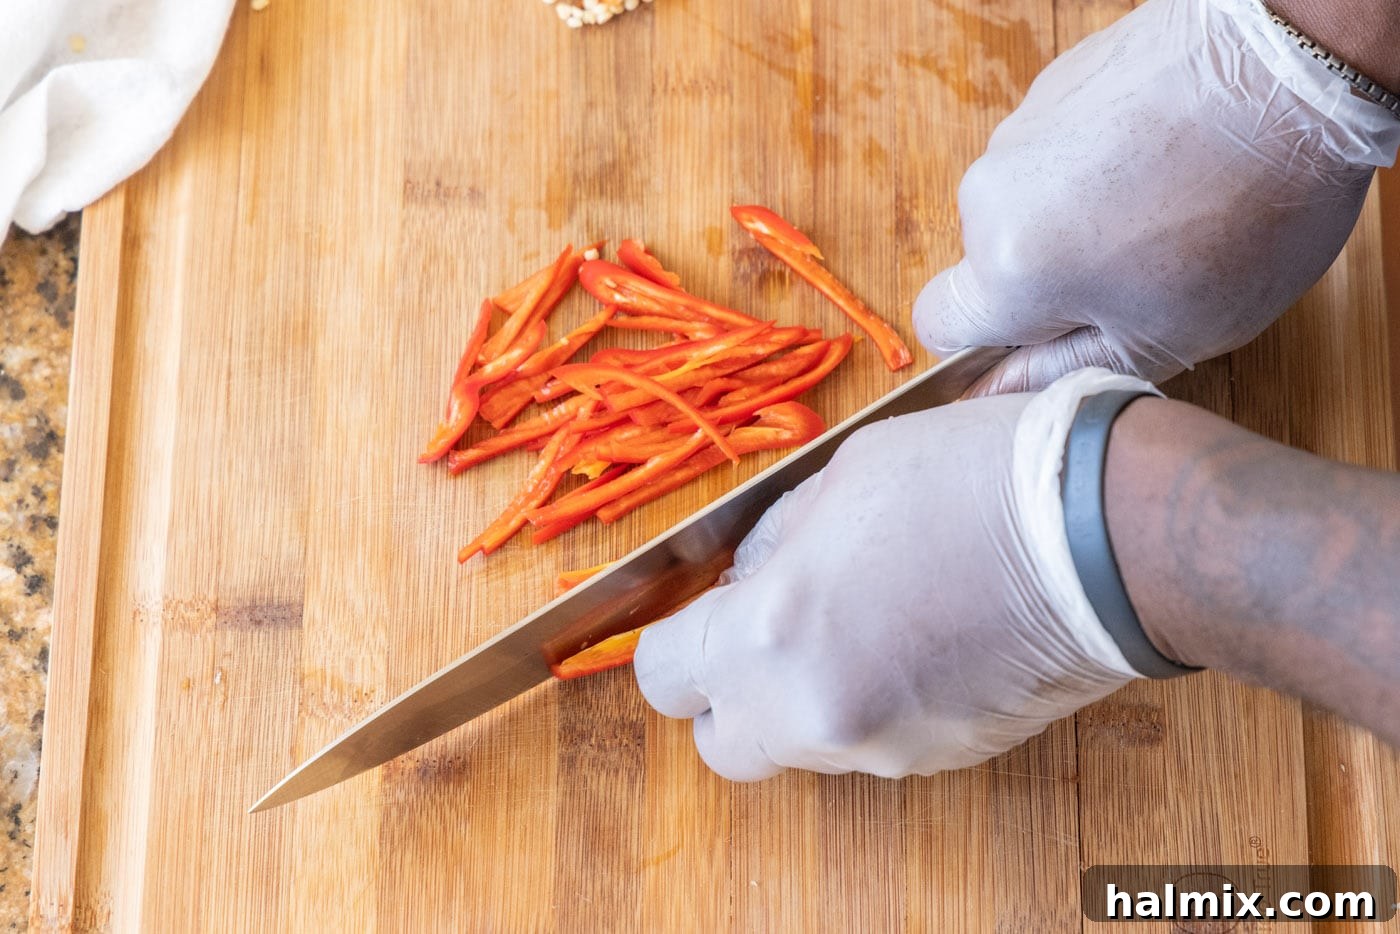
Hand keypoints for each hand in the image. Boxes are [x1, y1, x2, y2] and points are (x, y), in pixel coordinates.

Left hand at [633, 370, 1153, 780]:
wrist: (1109, 537)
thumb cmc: (971, 483)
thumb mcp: (838, 479)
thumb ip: (771, 544)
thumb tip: (745, 578)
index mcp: (774, 639)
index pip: (665, 675)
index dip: (672, 639)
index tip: (695, 611)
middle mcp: (818, 716)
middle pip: (724, 742)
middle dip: (728, 690)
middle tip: (765, 626)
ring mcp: (885, 748)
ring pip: (800, 745)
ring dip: (802, 694)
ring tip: (857, 614)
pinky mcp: (943, 757)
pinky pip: (871, 742)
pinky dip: (869, 701)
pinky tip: (912, 634)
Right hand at [912, 0, 1399, 394]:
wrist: (1293, 67)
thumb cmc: (1244, 212)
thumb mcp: (1165, 336)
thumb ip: (1063, 373)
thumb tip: (996, 391)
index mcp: (1004, 269)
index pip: (939, 327)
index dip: (990, 345)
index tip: (1054, 340)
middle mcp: (988, 195)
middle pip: (988, 264)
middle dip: (1048, 281)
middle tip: (1139, 278)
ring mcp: (1019, 131)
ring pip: (1025, 207)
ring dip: (1075, 221)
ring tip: (1167, 210)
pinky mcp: (1054, 86)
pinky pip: (1055, 152)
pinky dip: (1096, 168)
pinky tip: (1167, 162)